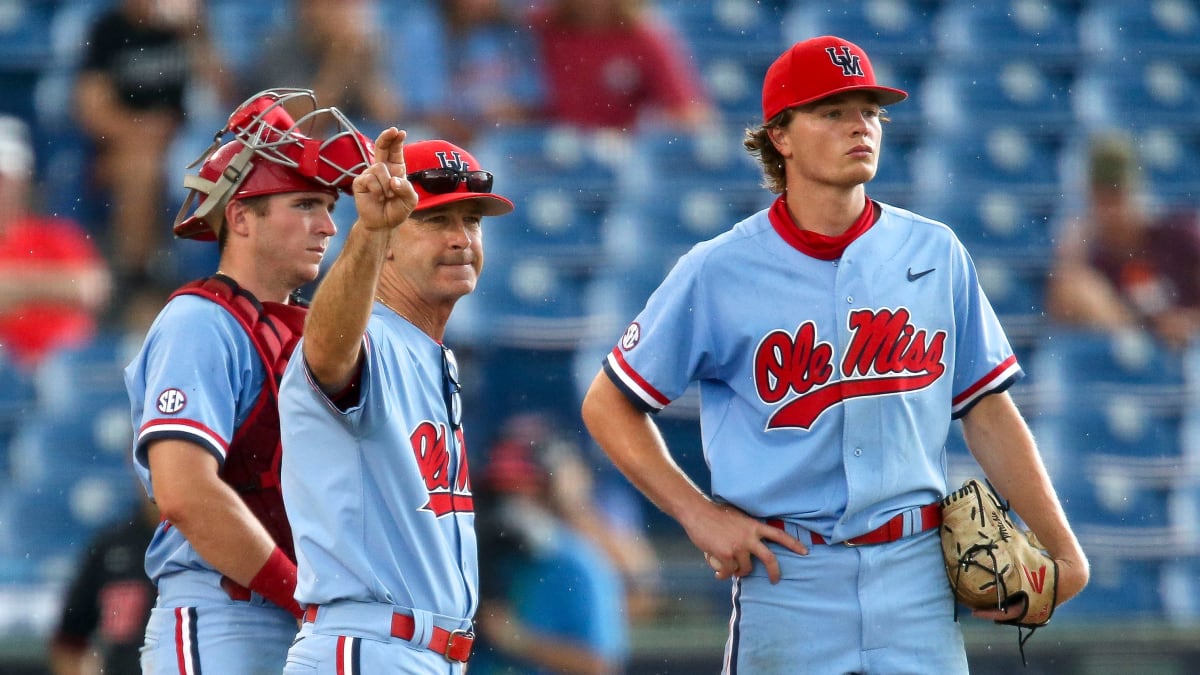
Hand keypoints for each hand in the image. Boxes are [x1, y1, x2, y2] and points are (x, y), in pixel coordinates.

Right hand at [352, 127, 418, 231]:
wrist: (383, 224)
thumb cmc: (397, 210)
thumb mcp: (410, 200)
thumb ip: (407, 189)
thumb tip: (394, 180)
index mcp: (395, 169)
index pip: (395, 150)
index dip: (396, 140)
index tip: (400, 132)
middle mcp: (382, 168)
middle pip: (382, 146)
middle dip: (386, 137)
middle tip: (393, 130)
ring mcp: (369, 174)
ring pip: (379, 168)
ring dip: (386, 184)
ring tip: (387, 196)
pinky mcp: (360, 182)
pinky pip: (370, 179)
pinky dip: (377, 190)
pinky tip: (378, 197)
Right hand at [686, 502, 807, 583]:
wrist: (697, 513)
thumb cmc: (715, 514)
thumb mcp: (738, 517)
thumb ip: (747, 528)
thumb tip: (751, 543)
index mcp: (754, 525)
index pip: (779, 535)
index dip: (793, 544)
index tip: (805, 552)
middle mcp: (749, 537)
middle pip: (769, 558)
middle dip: (775, 572)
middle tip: (775, 580)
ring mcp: (738, 546)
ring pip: (745, 569)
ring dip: (738, 571)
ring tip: (730, 568)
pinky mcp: (726, 555)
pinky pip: (729, 572)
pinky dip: (723, 574)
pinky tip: (718, 573)